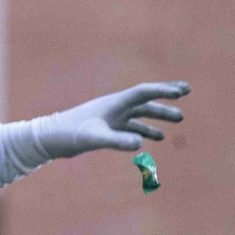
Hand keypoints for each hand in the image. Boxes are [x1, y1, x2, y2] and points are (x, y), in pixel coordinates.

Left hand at [0, 82, 189, 186]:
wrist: (49, 140)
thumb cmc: (68, 135)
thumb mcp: (94, 138)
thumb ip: (117, 140)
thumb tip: (140, 143)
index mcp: (113, 104)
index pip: (142, 93)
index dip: (163, 91)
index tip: (182, 91)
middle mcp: (113, 108)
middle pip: (144, 101)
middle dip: (165, 99)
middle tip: (185, 96)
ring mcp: (109, 118)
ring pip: (139, 114)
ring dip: (158, 117)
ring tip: (178, 120)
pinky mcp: (104, 129)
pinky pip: (129, 127)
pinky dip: (143, 131)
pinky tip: (152, 139)